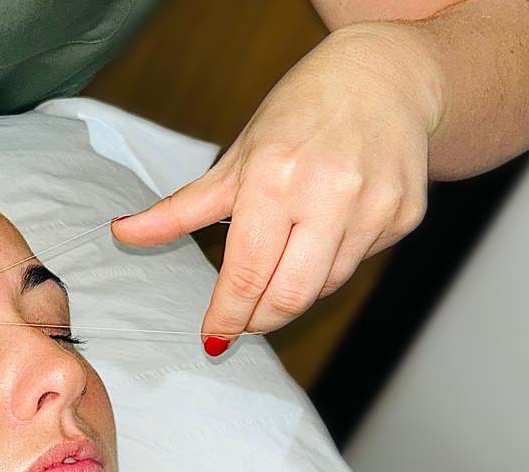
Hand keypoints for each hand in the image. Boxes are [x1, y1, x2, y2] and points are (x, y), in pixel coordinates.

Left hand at [112, 25, 439, 355]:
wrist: (384, 77)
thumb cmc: (300, 116)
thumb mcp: (236, 159)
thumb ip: (180, 209)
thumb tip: (122, 233)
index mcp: (277, 177)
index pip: (247, 272)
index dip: (227, 315)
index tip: (213, 337)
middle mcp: (330, 194)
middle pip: (289, 297)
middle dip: (258, 319)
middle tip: (241, 321)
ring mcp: (375, 207)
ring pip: (324, 287)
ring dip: (292, 290)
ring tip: (283, 258)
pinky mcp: (406, 216)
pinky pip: (356, 265)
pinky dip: (330, 263)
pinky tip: (325, 229)